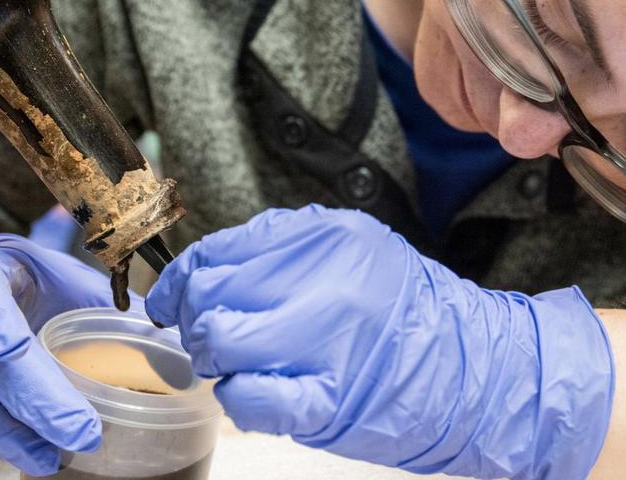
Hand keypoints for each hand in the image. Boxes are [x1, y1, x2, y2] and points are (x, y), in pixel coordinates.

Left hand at [147, 205, 614, 478]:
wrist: (473, 370)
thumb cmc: (401, 310)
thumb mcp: (347, 249)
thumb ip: (278, 250)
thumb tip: (199, 272)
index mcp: (324, 239)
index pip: (218, 252)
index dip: (179, 279)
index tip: (168, 298)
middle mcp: (325, 284)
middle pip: (210, 296)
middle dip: (195, 320)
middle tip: (209, 333)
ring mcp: (328, 344)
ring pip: (220, 344)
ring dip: (214, 359)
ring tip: (237, 362)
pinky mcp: (329, 403)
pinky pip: (247, 399)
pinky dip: (236, 396)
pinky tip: (252, 390)